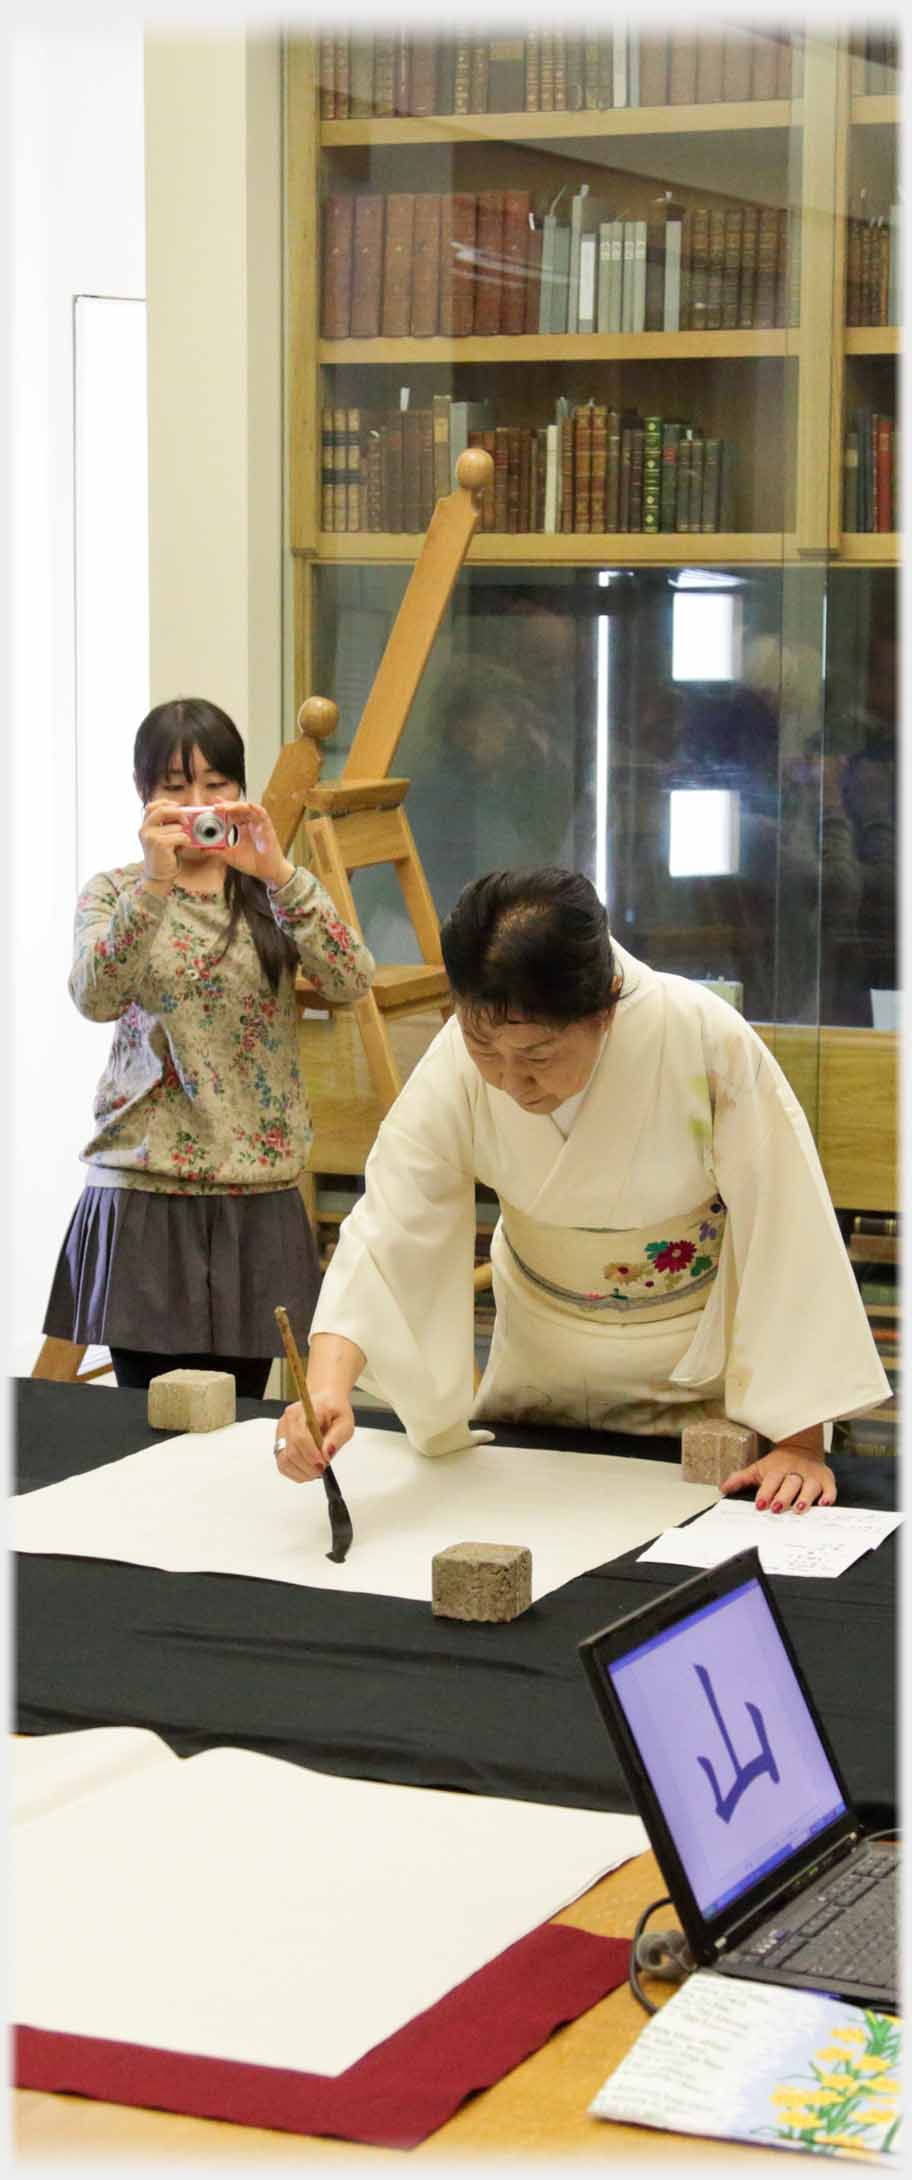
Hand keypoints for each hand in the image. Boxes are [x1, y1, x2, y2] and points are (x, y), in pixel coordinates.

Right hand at [139, 798, 186, 885]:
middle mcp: (144, 829)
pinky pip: (180, 836)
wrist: (158, 876)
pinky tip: (181, 849)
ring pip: (176, 827)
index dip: (166, 803)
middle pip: (162, 810)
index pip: (152, 806)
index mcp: (145, 826)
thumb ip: (168, 825)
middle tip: (187, 821)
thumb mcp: (163, 838)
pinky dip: (185, 842)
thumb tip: (185, 813)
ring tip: (180, 845)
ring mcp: (150, 836)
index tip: (177, 806)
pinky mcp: (159, 844)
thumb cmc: (164, 856)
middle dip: (178, 813)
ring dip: (184, 835)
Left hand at [214, 801, 292, 887]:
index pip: (229, 815)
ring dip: (235, 806)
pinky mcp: (267, 825)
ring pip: (246, 808)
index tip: (208, 807)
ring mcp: (258, 823)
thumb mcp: (230, 856)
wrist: (268, 872)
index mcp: (241, 828)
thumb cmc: (253, 863)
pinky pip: (261, 812)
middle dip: (225, 805)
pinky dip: (253, 808)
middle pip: (237, 809)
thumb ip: (217, 851)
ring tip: (223, 807)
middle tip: (213, 805)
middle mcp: (249, 823)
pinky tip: (244, 806)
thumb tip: (203, 849)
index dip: (220, 810)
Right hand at [274, 1388, 354, 1482]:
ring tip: (316, 1471)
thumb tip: (326, 1453)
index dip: (311, 1454)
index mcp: (304, 1411)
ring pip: (283, 1460)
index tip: (324, 1464)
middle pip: (291, 1452)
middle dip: (308, 1467)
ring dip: (301, 1472)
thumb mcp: (345, 1422)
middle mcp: (288, 1420)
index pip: (300, 1437)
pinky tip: (307, 1470)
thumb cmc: (334, 1410)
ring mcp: (282, 1432)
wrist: (324, 1400)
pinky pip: (282, 1463)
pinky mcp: (280, 1442)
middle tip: (322, 1469)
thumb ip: (337, 1437)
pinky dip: (295, 1472)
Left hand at [720, 1444, 836, 1512]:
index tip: (760, 1505)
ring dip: (805, 1497)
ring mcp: (811, 1475)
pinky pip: (830, 1486)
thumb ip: (741, 1479)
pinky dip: (828, 1495)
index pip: (771, 1480)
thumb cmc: (777, 1464)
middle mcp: (795, 1472)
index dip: (766, 1492)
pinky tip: (824, 1504)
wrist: (801, 1448)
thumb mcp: (758, 1469)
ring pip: (810, 1486)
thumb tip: (723, 1488)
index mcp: (777, 1469)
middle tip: (777, 1508)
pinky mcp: (825, 1478)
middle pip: (790, 1483)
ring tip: (800, 1509)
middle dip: (784, 1496)